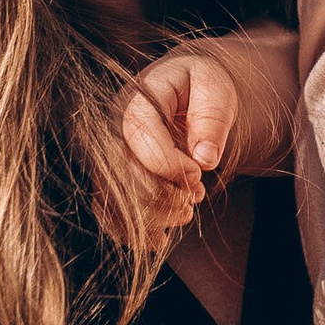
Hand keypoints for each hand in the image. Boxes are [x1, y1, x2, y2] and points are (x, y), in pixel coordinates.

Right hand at [119, 30, 297, 228]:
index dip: (168, 164)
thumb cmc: (203, 86)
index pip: (138, 134)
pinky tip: (160, 239)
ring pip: (111, 195)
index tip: (199, 174)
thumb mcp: (216, 91)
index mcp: (136, 98)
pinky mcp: (112, 174)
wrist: (189, 88)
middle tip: (194, 199)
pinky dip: (132, 230)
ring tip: (185, 213)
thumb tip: (204, 160)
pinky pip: (108, 209)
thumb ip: (212, 121)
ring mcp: (108, 151)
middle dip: (161, 195)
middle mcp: (111, 125)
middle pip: (120, 170)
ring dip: (150, 216)